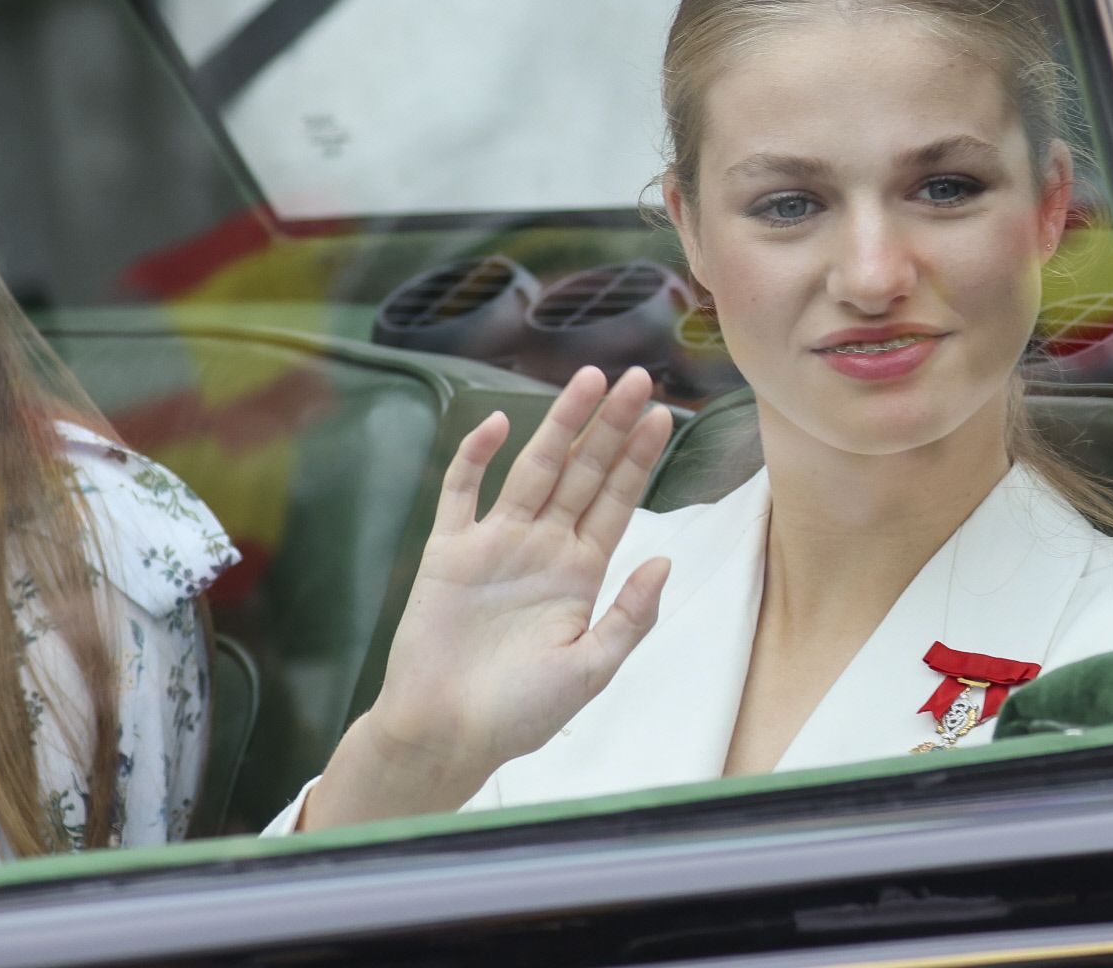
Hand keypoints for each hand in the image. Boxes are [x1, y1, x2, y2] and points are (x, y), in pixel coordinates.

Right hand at [304, 366, 673, 827]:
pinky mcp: (449, 552)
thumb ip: (631, 615)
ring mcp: (496, 544)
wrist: (445, 734)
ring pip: (533, 470)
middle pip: (583, 472)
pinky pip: (461, 493)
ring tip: (589, 380)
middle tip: (638, 378)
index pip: (617, 500)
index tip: (663, 415)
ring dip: (560, 425)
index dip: (639, 458)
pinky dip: (476, 457)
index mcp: (580, 572)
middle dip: (610, 426)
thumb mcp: (592, 668)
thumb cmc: (519, 712)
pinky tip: (498, 424)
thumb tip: (666, 560)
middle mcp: (542, 548)